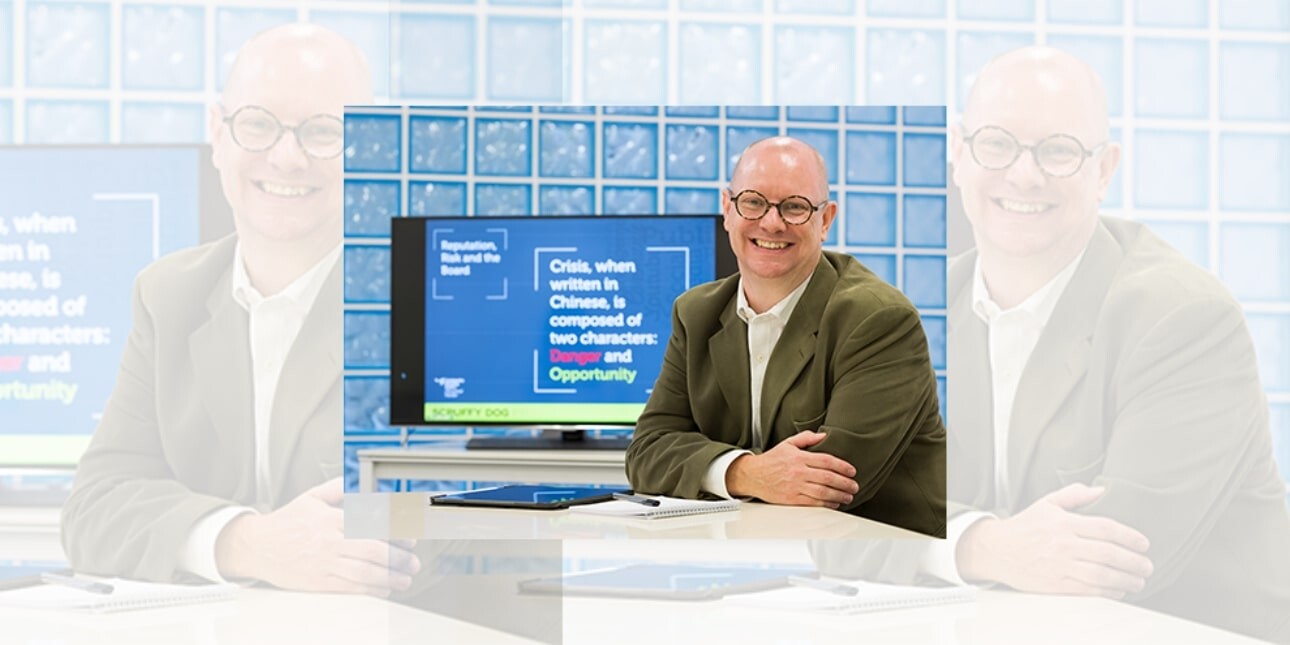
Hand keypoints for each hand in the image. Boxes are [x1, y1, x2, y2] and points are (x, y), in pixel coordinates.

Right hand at [214, 478, 420, 595]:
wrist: (257, 546)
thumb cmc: (286, 522)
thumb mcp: (311, 497)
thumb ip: (339, 487)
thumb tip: (361, 479)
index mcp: (331, 519)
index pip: (371, 525)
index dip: (395, 532)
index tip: (410, 538)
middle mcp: (330, 542)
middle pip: (373, 551)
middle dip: (398, 559)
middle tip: (413, 563)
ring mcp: (324, 563)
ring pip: (364, 573)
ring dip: (390, 578)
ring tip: (405, 580)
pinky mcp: (319, 582)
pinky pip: (351, 588)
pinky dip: (372, 590)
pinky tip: (384, 589)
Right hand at [726, 431, 858, 508]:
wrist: (753, 476)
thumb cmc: (771, 460)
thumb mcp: (788, 443)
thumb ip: (806, 438)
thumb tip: (824, 435)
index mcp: (799, 457)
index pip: (826, 461)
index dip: (842, 466)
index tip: (852, 471)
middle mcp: (798, 472)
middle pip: (828, 478)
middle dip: (845, 483)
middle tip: (854, 486)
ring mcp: (795, 487)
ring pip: (823, 492)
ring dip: (839, 495)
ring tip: (848, 496)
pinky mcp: (791, 499)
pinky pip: (813, 503)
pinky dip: (826, 504)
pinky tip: (834, 503)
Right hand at [957, 483, 1153, 598]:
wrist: (996, 550)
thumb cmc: (1024, 526)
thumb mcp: (1047, 503)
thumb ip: (1074, 495)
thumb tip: (1101, 490)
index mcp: (1064, 523)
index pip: (1105, 528)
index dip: (1129, 536)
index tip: (1144, 544)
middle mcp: (1063, 545)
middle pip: (1108, 553)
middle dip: (1133, 562)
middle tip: (1147, 566)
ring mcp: (1059, 566)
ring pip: (1101, 575)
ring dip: (1125, 580)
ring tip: (1138, 581)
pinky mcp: (1055, 585)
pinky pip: (1087, 591)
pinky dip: (1107, 593)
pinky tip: (1118, 591)